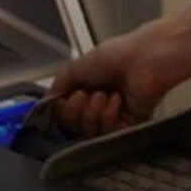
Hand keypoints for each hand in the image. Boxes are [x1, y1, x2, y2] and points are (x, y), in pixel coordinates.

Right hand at [48, 28, 168, 137]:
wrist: (145, 60)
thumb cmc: (118, 56)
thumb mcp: (78, 66)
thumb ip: (59, 84)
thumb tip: (46, 101)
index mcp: (88, 88)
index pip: (66, 113)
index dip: (64, 109)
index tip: (66, 98)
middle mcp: (100, 103)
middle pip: (75, 126)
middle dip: (77, 110)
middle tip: (86, 94)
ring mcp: (115, 116)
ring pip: (90, 132)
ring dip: (93, 112)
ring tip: (104, 94)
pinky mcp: (129, 127)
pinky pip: (109, 134)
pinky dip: (109, 116)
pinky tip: (117, 101)